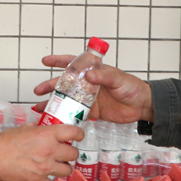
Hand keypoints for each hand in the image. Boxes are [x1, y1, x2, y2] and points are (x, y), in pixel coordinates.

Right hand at [0, 124, 80, 180]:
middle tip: (64, 154)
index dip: (79, 135)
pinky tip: (45, 179)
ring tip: (57, 167)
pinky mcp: (38, 180)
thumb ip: (34, 128)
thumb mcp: (22, 128)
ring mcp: (46, 166)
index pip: (74, 132)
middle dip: (70, 154)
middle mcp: (51, 150)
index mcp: (48, 134)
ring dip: (63, 169)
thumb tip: (37, 126)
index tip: (78, 137)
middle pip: (74, 154)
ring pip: (67, 170)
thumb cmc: (5, 141)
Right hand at [34, 56, 154, 123]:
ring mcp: (89, 98)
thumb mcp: (118, 79)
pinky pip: (75, 114)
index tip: (45, 61)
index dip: (59, 61)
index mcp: (93, 72)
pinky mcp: (92, 112)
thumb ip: (103, 77)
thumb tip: (89, 76)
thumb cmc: (132, 88)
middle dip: (50, 85)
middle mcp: (88, 84)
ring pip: (67, 99)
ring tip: (39, 108)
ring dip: (54, 103)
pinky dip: (65, 116)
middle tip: (38, 90)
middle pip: (65, 83)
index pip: (73, 63)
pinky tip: (54, 120)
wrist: (142, 106)